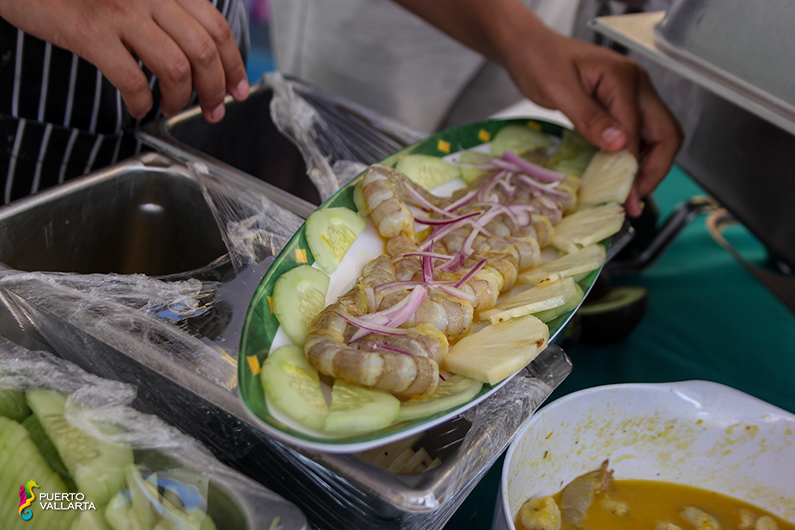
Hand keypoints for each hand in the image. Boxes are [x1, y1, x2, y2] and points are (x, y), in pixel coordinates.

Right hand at [0, 0, 248, 121]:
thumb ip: (169, 13)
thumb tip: (203, 55)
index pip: (217, 28)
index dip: (234, 65)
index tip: (237, 90)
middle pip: (204, 51)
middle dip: (215, 90)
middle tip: (212, 110)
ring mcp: (120, 12)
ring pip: (176, 67)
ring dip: (181, 99)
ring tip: (170, 108)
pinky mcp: (89, 32)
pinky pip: (131, 79)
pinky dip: (141, 102)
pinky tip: (137, 106)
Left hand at [502, 30, 682, 216]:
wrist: (529, 48)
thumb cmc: (539, 61)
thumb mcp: (558, 90)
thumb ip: (589, 117)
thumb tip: (619, 145)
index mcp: (622, 78)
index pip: (638, 132)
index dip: (634, 168)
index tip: (626, 198)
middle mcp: (636, 84)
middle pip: (665, 132)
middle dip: (655, 169)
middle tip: (635, 199)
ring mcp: (632, 92)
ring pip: (657, 134)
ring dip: (649, 164)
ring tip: (631, 192)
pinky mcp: (622, 102)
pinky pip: (640, 132)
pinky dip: (637, 154)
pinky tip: (623, 172)